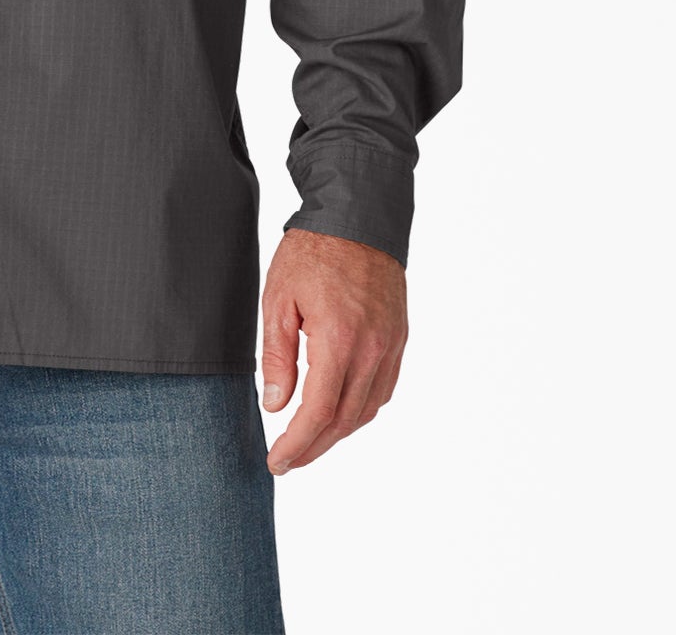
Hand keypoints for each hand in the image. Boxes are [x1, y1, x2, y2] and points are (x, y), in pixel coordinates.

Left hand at [259, 228, 406, 474]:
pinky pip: (383, 389)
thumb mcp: (279, 298)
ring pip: (367, 410)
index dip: (297, 444)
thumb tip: (276, 406)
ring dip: (338, 433)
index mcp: (339, 340)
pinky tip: (339, 412)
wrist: (359, 216)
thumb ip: (278, 355)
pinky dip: (360, 409)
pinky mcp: (399, 338)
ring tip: (309, 441)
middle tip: (287, 460)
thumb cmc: (313, 251)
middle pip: (345, 421)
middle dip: (314, 447)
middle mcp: (372, 350)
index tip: (277, 461)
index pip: (318, 413)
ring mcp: (391, 346)